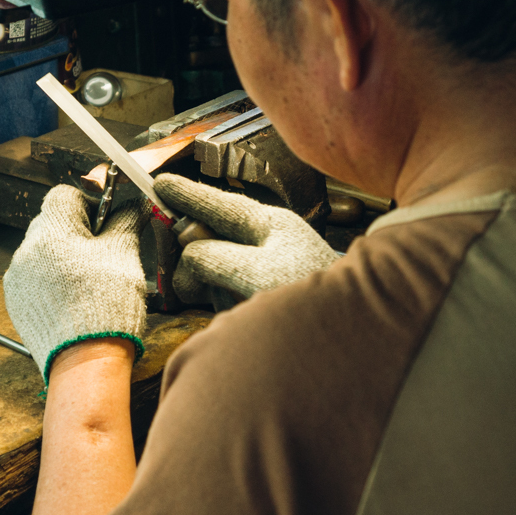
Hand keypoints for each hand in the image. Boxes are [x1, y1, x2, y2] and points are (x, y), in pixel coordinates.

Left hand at [3, 185, 148, 383]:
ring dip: (62, 257)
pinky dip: (51, 281)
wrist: (85, 361)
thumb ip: (126, 220)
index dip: (87, 204)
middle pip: (51, 223)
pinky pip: (34, 278)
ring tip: (87, 281)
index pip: (63, 195)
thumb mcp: (124, 254)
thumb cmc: (107, 304)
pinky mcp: (16, 302)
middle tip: (101, 254)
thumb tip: (134, 203)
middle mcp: (26, 250)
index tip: (104, 224)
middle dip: (75, 231)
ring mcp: (18, 278)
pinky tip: (72, 299)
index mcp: (51, 231)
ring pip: (42, 251)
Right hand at [154, 173, 339, 305]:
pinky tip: (244, 311)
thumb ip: (217, 258)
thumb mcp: (258, 274)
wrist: (355, 331)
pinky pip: (229, 290)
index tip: (160, 183)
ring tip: (237, 302)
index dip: (187, 195)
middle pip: (212, 238)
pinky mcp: (267, 289)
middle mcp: (268, 239)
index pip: (219, 203)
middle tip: (197, 281)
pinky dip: (229, 301)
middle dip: (199, 260)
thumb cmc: (313, 296)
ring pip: (217, 268)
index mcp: (269, 224)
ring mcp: (268, 264)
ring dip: (216, 288)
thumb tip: (190, 253)